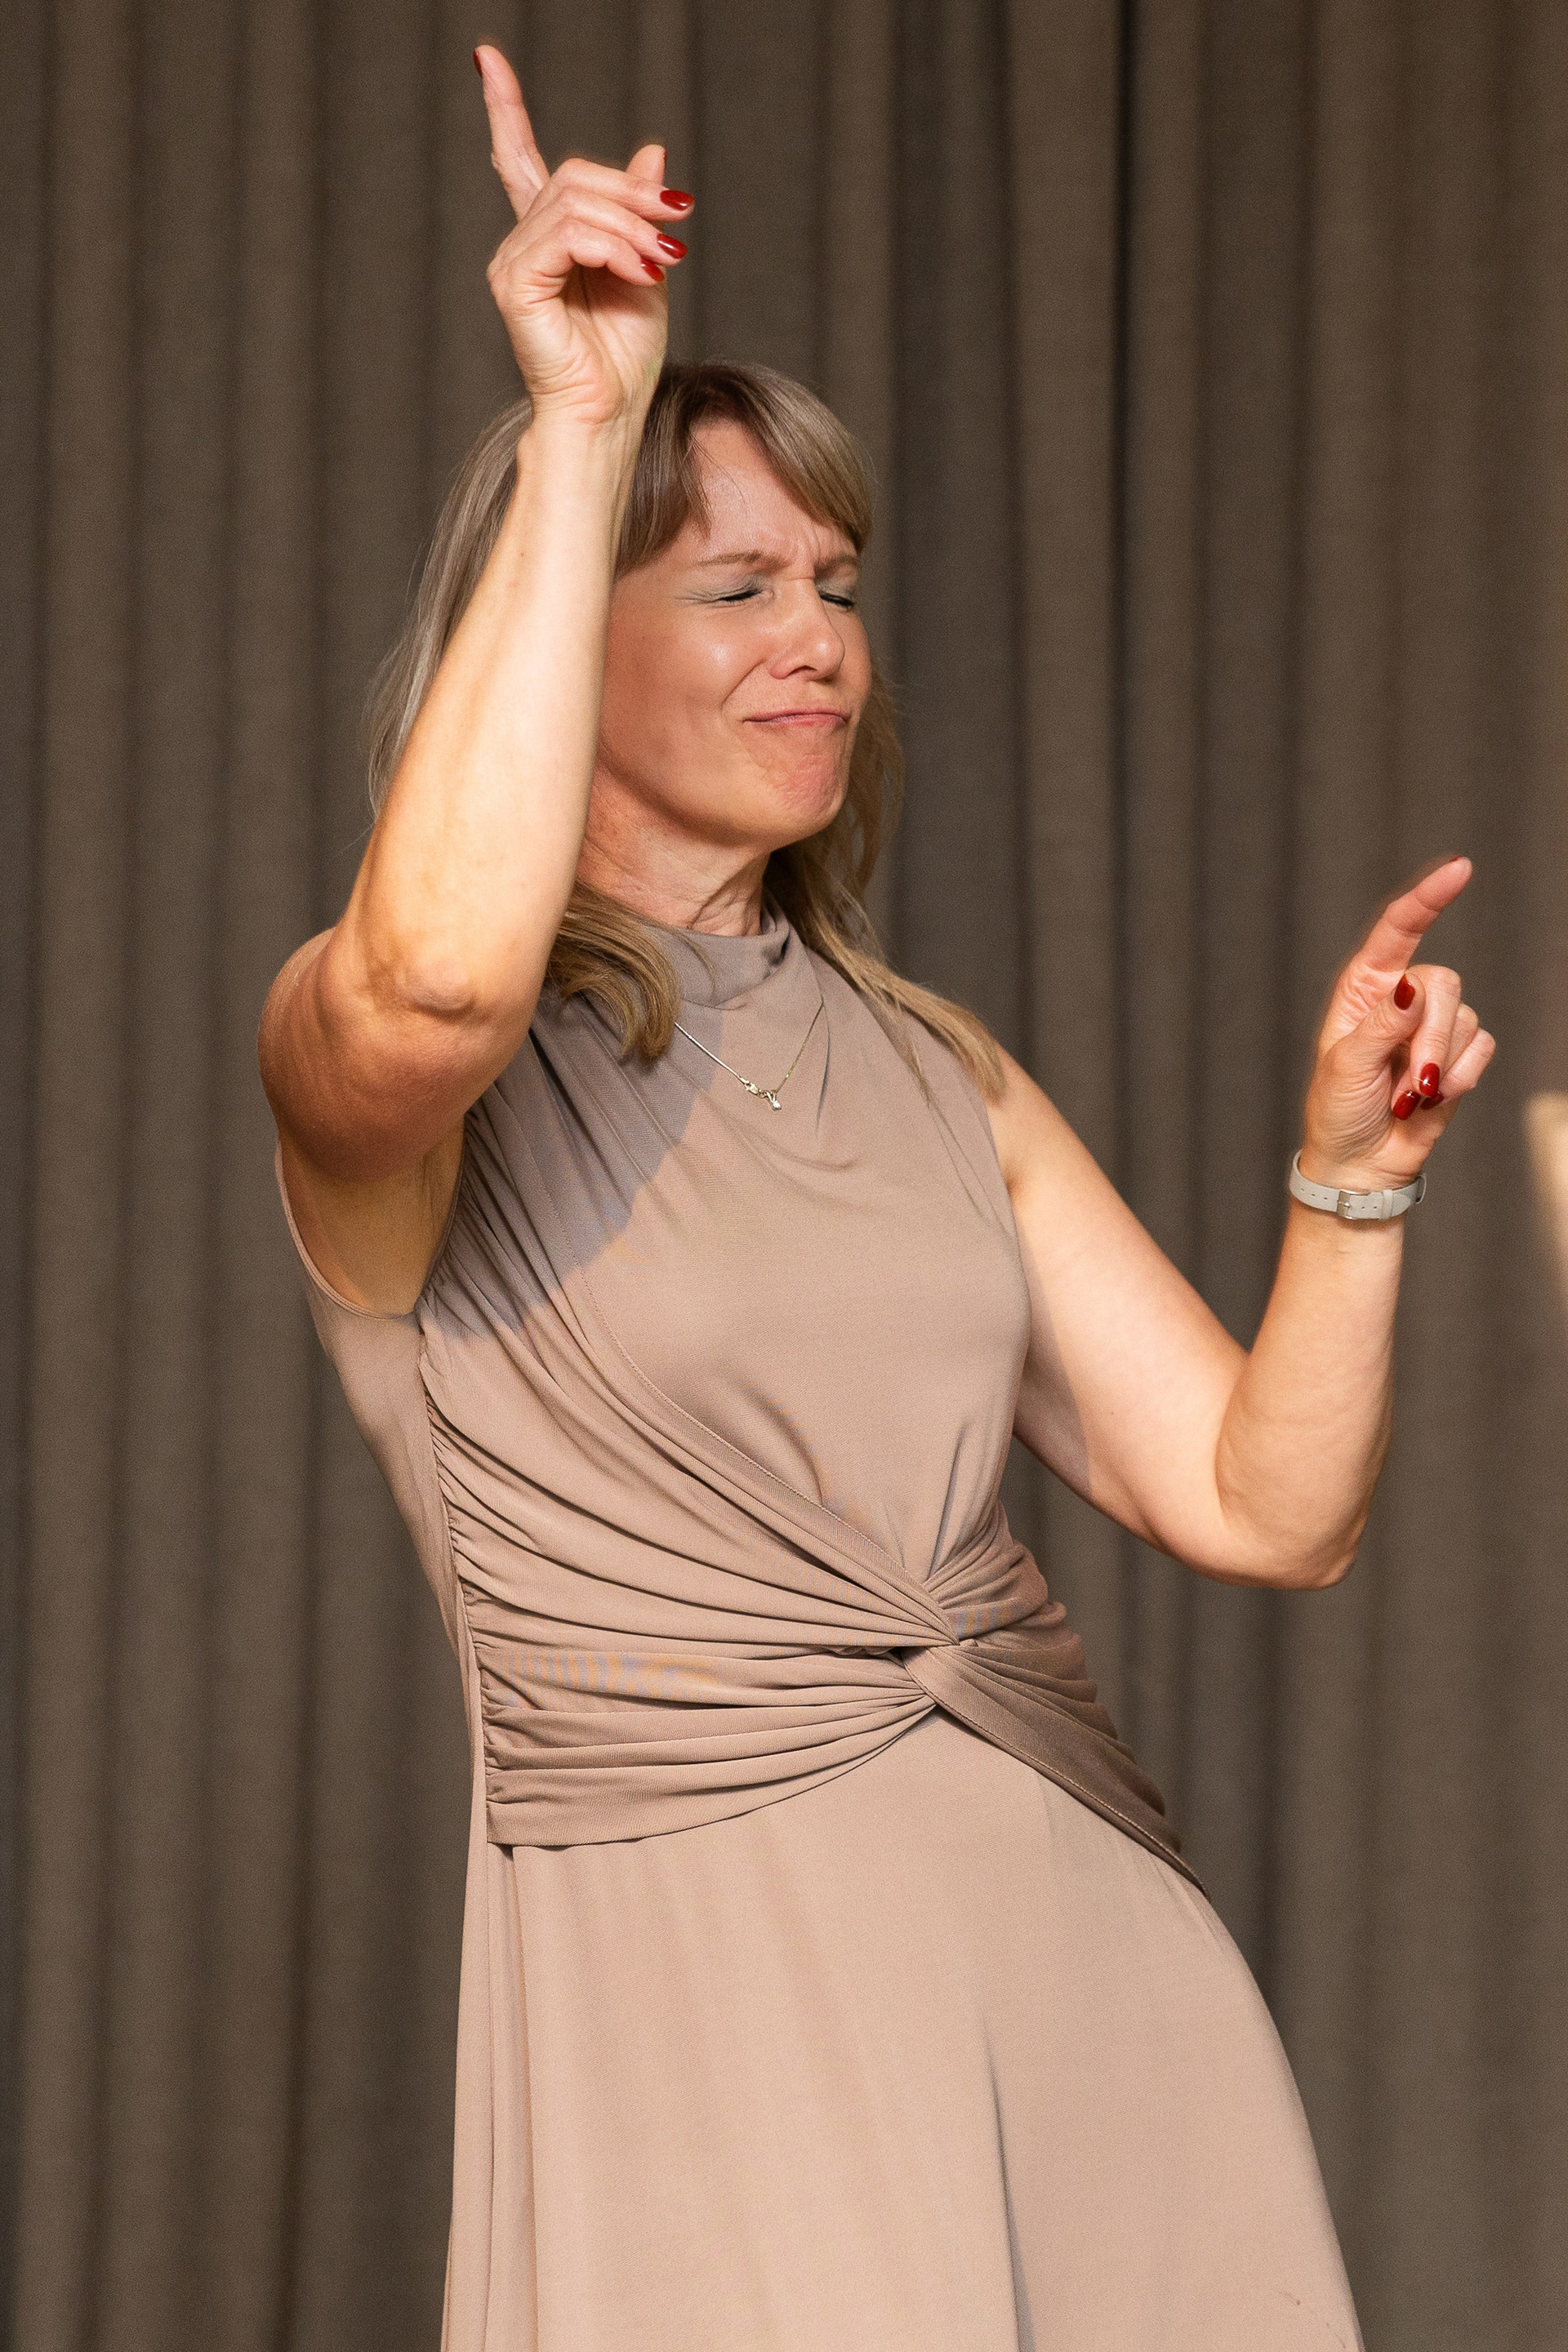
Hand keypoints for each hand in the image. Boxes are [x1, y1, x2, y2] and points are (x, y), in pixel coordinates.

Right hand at [475, 44, 692, 430]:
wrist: (608, 419)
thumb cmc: (623, 362)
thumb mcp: (646, 269)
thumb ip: (641, 212)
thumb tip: (652, 153)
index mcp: (547, 239)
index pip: (519, 159)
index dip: (504, 107)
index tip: (486, 56)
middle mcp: (522, 244)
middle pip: (573, 175)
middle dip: (631, 194)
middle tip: (674, 228)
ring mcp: (514, 262)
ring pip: (574, 202)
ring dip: (630, 226)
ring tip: (660, 260)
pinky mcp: (517, 284)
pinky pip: (566, 235)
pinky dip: (611, 246)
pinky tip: (638, 271)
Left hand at [1298, 854, 1496, 1192]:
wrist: (1361, 1163)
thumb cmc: (1339, 1110)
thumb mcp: (1347, 1066)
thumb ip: (1382, 1024)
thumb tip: (1413, 985)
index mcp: (1364, 988)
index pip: (1398, 929)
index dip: (1429, 897)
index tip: (1460, 869)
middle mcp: (1401, 997)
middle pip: (1444, 982)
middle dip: (1432, 1038)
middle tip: (1412, 1084)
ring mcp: (1432, 1025)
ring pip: (1465, 1018)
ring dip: (1440, 1066)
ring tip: (1409, 1098)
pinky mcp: (1458, 1054)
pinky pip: (1482, 1047)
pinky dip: (1460, 1078)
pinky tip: (1431, 1099)